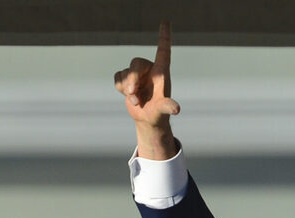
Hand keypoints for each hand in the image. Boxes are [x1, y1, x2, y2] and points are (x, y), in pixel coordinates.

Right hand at [113, 21, 179, 159]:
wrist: (148, 120)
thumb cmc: (159, 113)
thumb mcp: (163, 110)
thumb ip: (167, 106)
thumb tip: (176, 109)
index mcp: (161, 71)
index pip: (163, 49)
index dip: (164, 35)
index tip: (166, 21)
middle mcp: (149, 69)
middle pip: (136, 63)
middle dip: (132, 79)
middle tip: (133, 93)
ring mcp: (137, 74)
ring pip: (125, 73)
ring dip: (127, 89)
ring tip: (137, 101)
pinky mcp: (127, 80)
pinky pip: (118, 77)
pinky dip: (120, 88)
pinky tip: (129, 96)